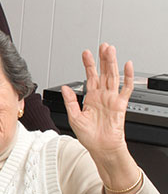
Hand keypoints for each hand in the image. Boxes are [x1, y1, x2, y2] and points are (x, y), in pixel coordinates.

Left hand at [62, 44, 139, 193]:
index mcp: (90, 98)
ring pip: (114, 76)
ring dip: (112, 63)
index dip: (88, 64)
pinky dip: (128, 77)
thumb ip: (70, 101)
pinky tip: (127, 66)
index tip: (85, 52)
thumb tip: (65, 88)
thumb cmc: (89, 136)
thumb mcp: (73, 117)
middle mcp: (102, 96)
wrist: (101, 148)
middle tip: (103, 45)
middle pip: (103, 72)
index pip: (90, 76)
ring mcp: (112, 99)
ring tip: (111, 50)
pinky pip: (126, 88)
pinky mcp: (121, 105)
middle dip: (103, 58)